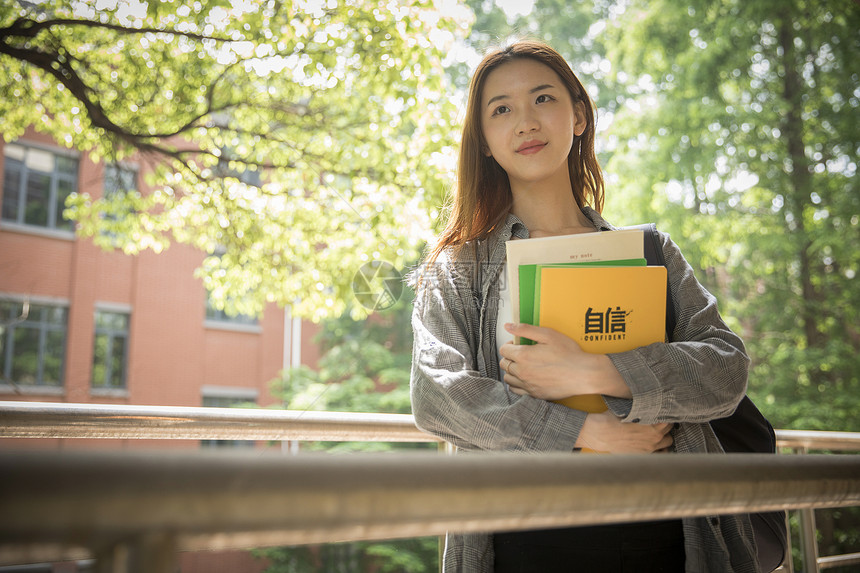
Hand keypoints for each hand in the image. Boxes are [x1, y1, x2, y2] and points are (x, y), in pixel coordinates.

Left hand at [498, 322, 630, 399]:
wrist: (584, 374)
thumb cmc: (569, 354)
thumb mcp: (548, 335)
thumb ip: (525, 329)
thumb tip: (508, 326)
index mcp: (523, 356)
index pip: (503, 350)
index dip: (510, 344)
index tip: (518, 344)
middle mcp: (522, 372)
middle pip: (504, 364)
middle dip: (510, 357)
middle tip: (522, 353)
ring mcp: (528, 385)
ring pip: (508, 378)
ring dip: (512, 371)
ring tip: (524, 365)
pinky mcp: (535, 394)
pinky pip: (516, 390)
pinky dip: (517, 384)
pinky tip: (526, 378)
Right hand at [576, 411, 673, 453]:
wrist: (600, 434)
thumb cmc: (612, 418)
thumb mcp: (628, 408)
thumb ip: (643, 407)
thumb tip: (650, 401)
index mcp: (653, 423)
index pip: (669, 417)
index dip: (666, 413)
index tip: (663, 411)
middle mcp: (655, 437)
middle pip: (670, 428)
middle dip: (666, 424)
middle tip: (659, 420)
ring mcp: (650, 448)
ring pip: (668, 441)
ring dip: (664, 436)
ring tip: (658, 432)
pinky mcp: (643, 455)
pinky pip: (660, 454)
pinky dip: (660, 449)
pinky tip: (655, 444)